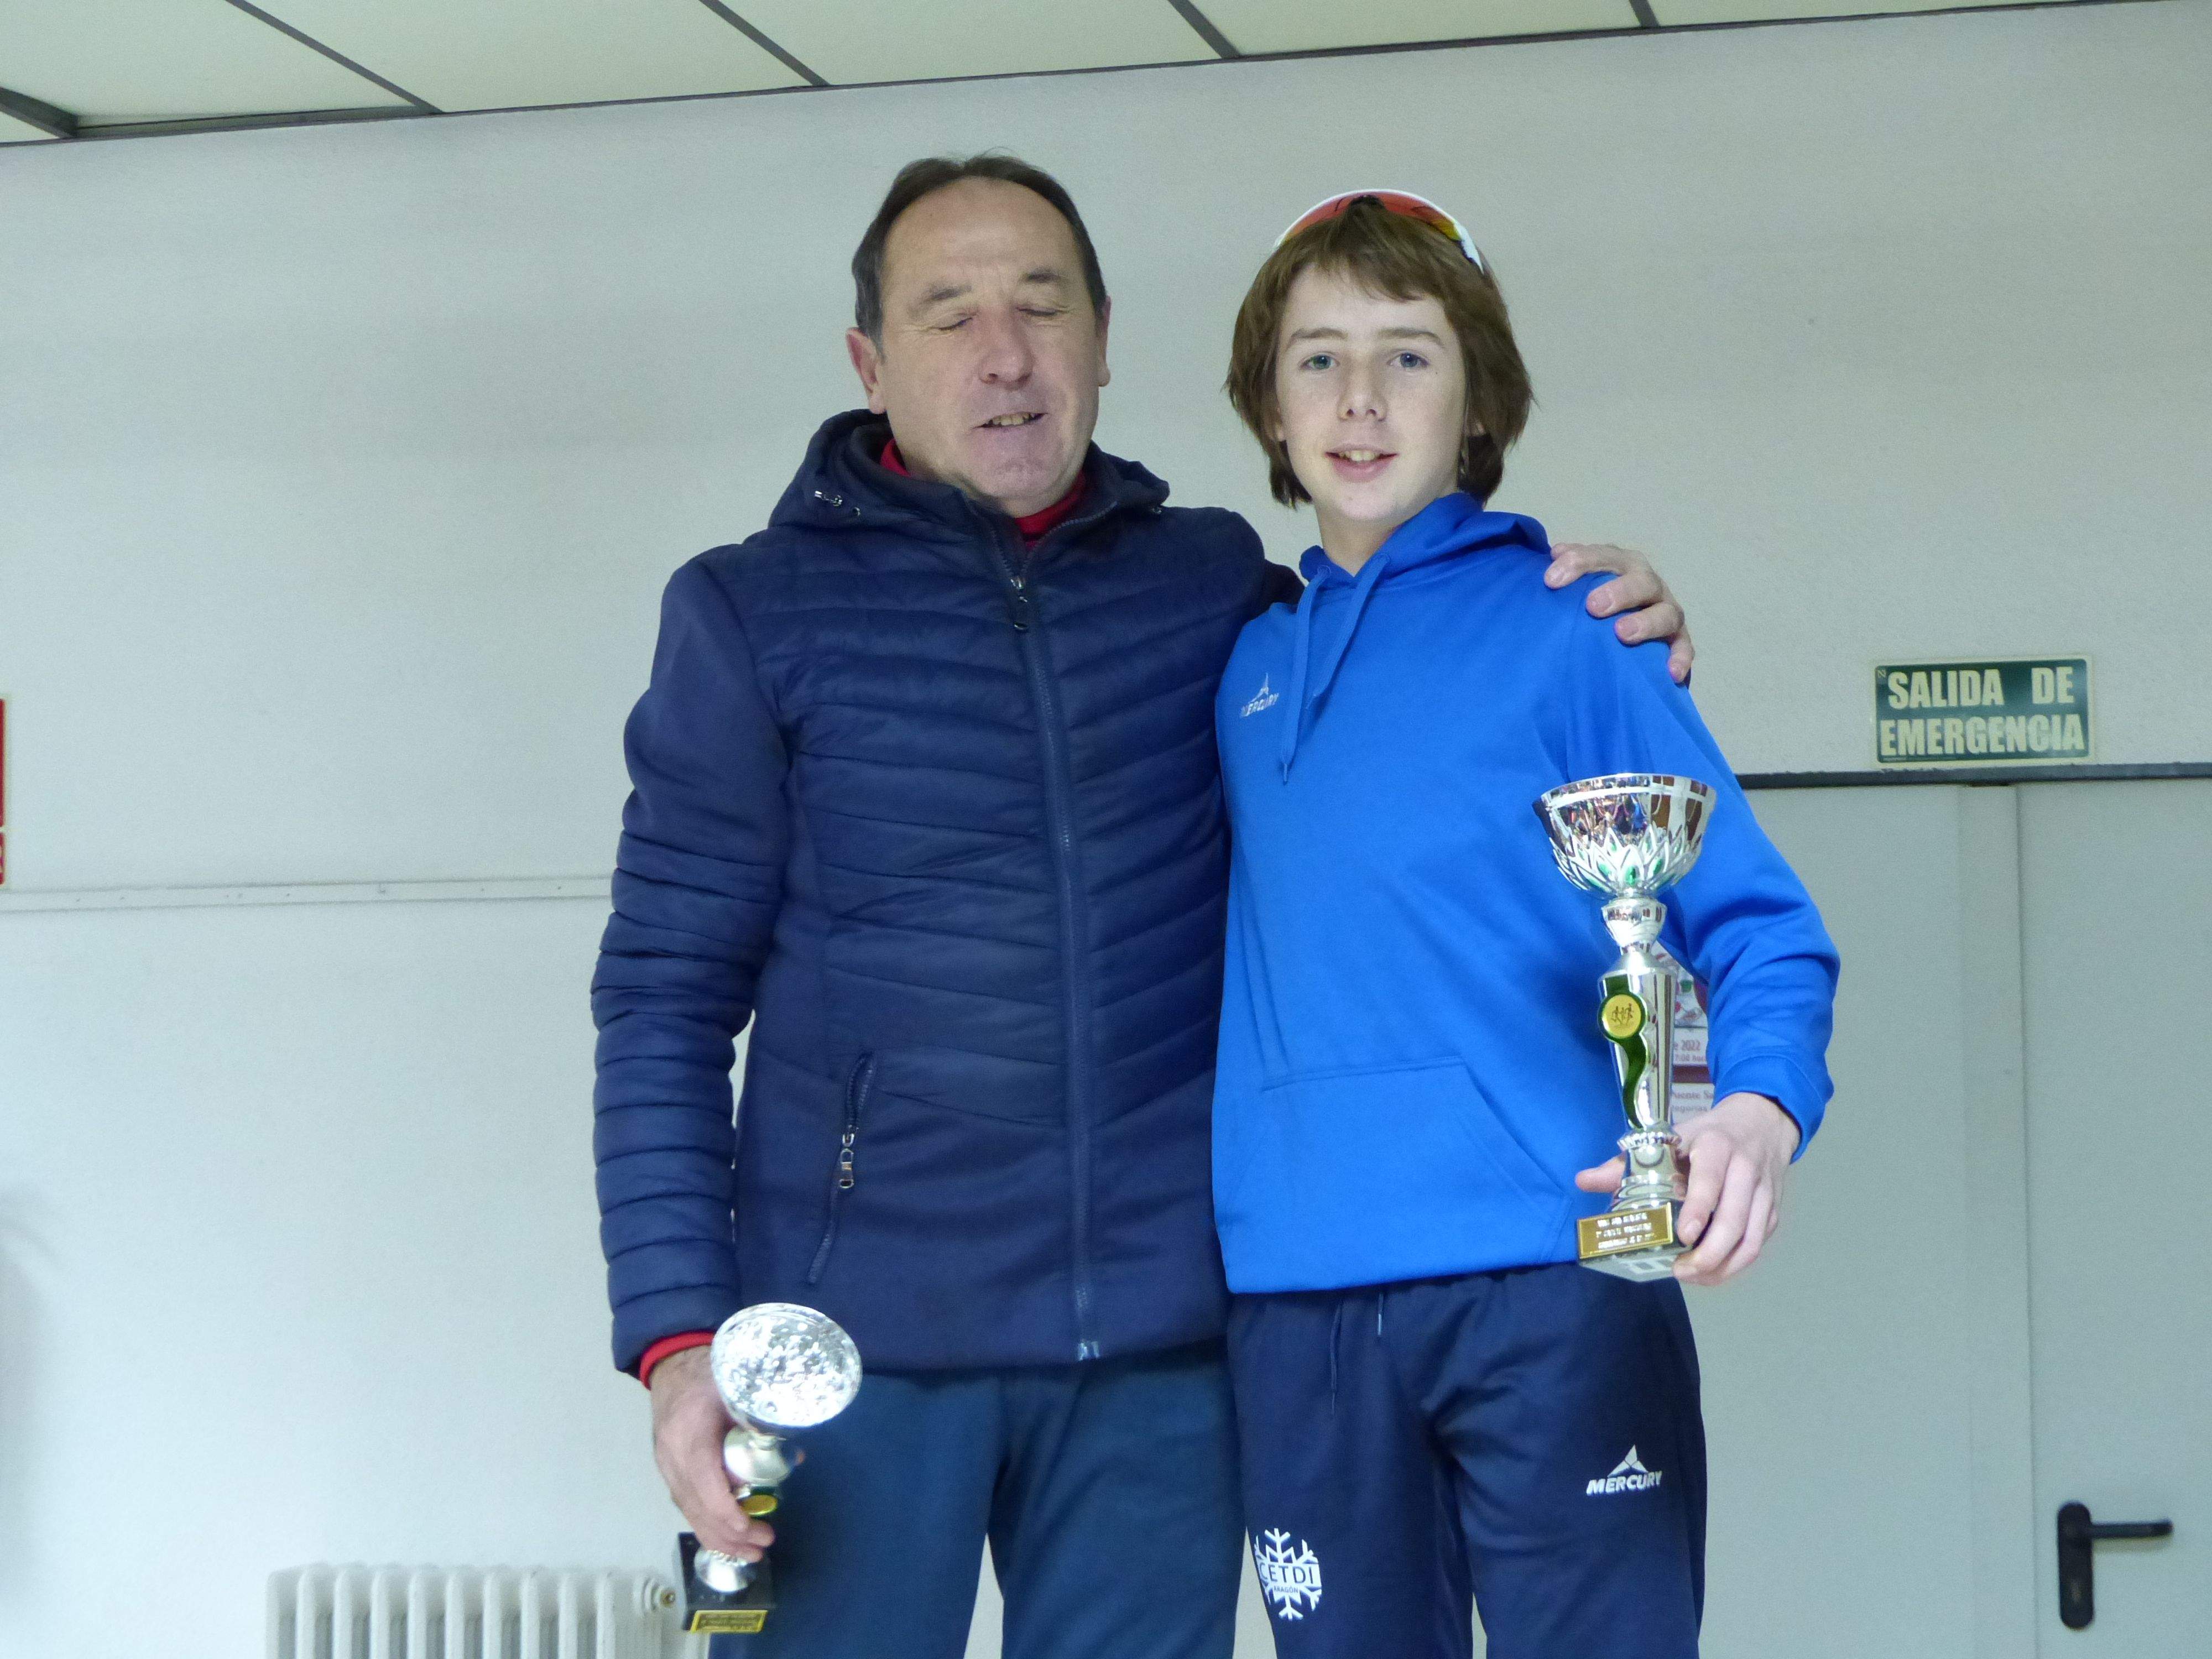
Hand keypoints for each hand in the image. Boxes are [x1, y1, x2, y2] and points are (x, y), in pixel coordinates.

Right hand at [651, 1346, 773, 1561]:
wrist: (673, 1366)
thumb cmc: (710, 1374)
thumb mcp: (738, 1388)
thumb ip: (763, 1420)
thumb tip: (796, 1457)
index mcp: (690, 1432)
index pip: (705, 1481)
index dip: (727, 1510)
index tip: (751, 1527)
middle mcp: (673, 1456)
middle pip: (696, 1507)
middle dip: (730, 1534)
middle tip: (764, 1545)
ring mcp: (667, 1467)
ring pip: (690, 1513)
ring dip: (720, 1538)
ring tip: (752, 1552)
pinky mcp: (670, 1473)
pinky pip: (687, 1506)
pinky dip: (709, 1526)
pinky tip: (730, 1539)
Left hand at [1544, 542, 1694, 684]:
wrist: (1621, 628)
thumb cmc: (1593, 601)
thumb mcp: (1579, 584)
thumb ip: (1570, 568)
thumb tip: (1556, 552)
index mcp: (1622, 565)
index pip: (1603, 556)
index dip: (1579, 563)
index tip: (1550, 580)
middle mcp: (1647, 584)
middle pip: (1640, 581)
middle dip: (1619, 591)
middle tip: (1593, 606)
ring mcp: (1665, 611)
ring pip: (1666, 613)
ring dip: (1646, 622)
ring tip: (1622, 633)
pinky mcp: (1677, 639)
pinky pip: (1683, 648)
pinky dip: (1679, 658)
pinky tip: (1670, 672)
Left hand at [1574, 1092, 1800, 1285]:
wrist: (1761, 1122)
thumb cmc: (1707, 1134)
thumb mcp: (1670, 1138)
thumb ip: (1627, 1162)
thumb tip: (1583, 1180)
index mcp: (1716, 1147)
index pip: (1710, 1180)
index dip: (1699, 1209)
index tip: (1683, 1236)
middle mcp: (1745, 1169)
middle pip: (1734, 1219)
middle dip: (1709, 1253)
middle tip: (1681, 1271)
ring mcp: (1763, 1192)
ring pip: (1751, 1239)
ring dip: (1724, 1266)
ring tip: (1694, 1277)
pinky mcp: (1772, 1210)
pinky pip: (1758, 1243)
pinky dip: (1736, 1264)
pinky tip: (1712, 1271)